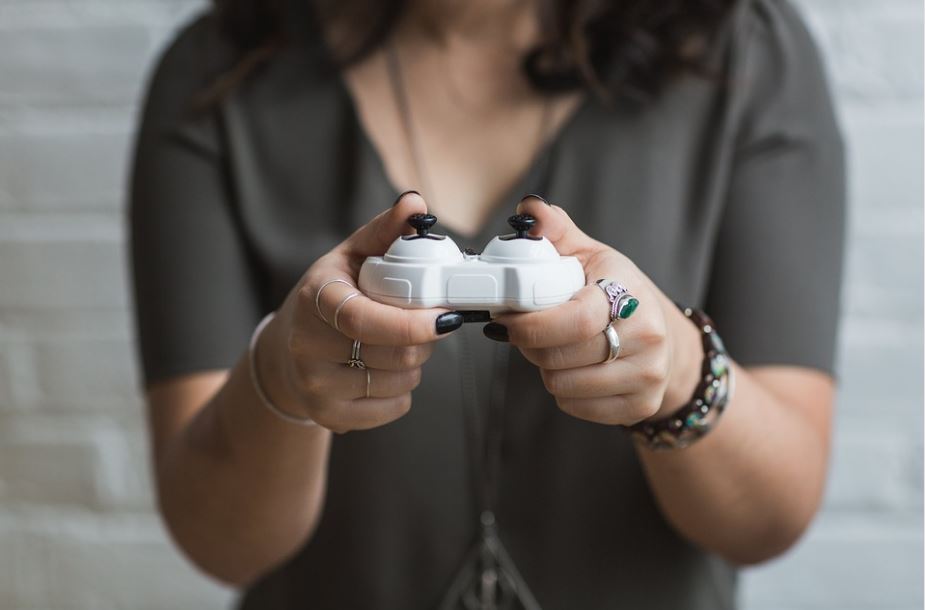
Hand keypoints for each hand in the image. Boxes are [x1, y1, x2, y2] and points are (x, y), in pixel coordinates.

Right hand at [258, 192, 462, 432]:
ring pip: (399, 382)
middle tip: (427, 323)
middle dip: (425, 339)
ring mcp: (315, 386)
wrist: (287, 350)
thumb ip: (385, 231)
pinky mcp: (328, 417)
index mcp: (316, 299)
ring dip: (416, 364)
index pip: (364, 320)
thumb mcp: (351, 257)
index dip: (411, 324)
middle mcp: (308, 345)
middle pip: (394, 355)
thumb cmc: (331, 295)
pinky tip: (387, 371)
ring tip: (401, 345)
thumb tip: (416, 203)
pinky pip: (393, 408)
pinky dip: (403, 391)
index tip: (447, 316)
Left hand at [489, 197, 702, 425]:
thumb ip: (556, 231)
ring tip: (552, 348)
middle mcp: (647, 335)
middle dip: (530, 345)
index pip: (576, 320)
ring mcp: (648, 374)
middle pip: (560, 356)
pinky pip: (575, 407)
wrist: (667, 340)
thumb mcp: (592, 256)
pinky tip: (572, 370)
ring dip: (545, 369)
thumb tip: (528, 209)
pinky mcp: (641, 405)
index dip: (532, 325)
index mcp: (627, 291)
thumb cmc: (618, 293)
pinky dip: (563, 392)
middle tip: (524, 332)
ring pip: (563, 385)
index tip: (507, 320)